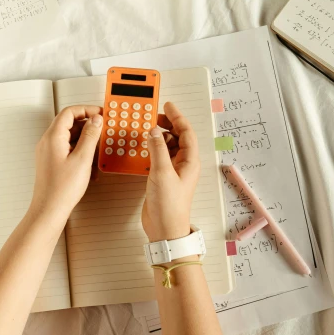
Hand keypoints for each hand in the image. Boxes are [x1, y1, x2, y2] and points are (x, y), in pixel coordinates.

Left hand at [30, 106, 102, 223]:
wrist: (49, 210)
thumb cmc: (62, 189)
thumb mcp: (82, 159)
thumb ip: (90, 136)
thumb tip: (96, 120)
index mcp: (53, 137)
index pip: (69, 112)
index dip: (86, 110)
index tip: (100, 114)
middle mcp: (48, 142)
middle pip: (69, 124)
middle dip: (88, 126)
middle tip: (102, 131)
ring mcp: (49, 152)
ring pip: (70, 137)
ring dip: (85, 141)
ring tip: (98, 151)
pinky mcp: (52, 161)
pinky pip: (68, 149)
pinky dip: (80, 152)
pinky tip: (90, 164)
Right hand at [142, 102, 199, 241]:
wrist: (164, 229)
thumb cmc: (169, 205)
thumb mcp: (162, 173)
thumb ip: (157, 149)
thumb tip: (153, 132)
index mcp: (189, 161)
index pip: (186, 132)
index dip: (177, 117)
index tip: (167, 105)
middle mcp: (183, 164)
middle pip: (178, 137)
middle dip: (167, 124)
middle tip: (153, 115)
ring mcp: (173, 171)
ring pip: (168, 146)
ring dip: (158, 136)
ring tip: (147, 128)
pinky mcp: (163, 177)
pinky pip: (159, 156)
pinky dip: (152, 149)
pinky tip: (143, 146)